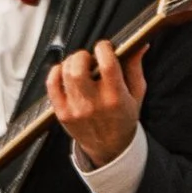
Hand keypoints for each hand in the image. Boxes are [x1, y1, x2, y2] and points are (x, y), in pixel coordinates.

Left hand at [48, 38, 147, 169]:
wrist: (109, 148)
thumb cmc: (123, 118)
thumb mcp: (136, 93)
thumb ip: (135, 67)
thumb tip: (140, 44)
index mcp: (116, 97)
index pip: (107, 64)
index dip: (104, 48)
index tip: (105, 47)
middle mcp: (94, 104)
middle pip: (79, 68)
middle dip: (83, 55)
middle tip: (89, 57)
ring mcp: (75, 109)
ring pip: (65, 74)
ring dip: (71, 62)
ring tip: (80, 65)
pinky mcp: (62, 113)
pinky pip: (51, 85)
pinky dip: (56, 72)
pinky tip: (65, 72)